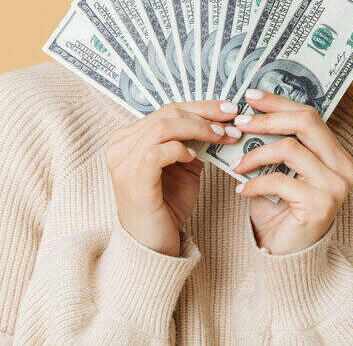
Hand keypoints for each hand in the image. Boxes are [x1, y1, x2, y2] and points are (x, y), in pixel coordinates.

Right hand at [105, 100, 240, 256]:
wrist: (152, 245)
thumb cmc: (166, 207)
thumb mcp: (182, 168)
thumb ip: (191, 144)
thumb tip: (219, 123)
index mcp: (128, 138)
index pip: (167, 110)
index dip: (200, 106)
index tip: (227, 108)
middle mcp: (120, 146)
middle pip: (166, 113)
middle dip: (204, 114)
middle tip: (231, 121)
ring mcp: (123, 162)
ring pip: (163, 127)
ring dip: (198, 129)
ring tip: (221, 136)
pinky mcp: (133, 178)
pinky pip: (159, 151)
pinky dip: (180, 150)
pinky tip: (193, 157)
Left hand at [231, 89, 352, 254]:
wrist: (288, 258)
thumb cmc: (281, 213)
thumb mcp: (278, 173)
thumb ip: (272, 146)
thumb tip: (244, 116)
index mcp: (335, 155)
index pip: (309, 115)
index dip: (279, 103)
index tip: (251, 96)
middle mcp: (343, 167)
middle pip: (306, 122)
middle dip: (268, 118)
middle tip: (240, 123)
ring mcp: (335, 186)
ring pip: (290, 148)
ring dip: (255, 154)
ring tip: (236, 165)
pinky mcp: (320, 205)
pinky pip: (279, 180)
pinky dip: (255, 183)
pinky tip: (242, 190)